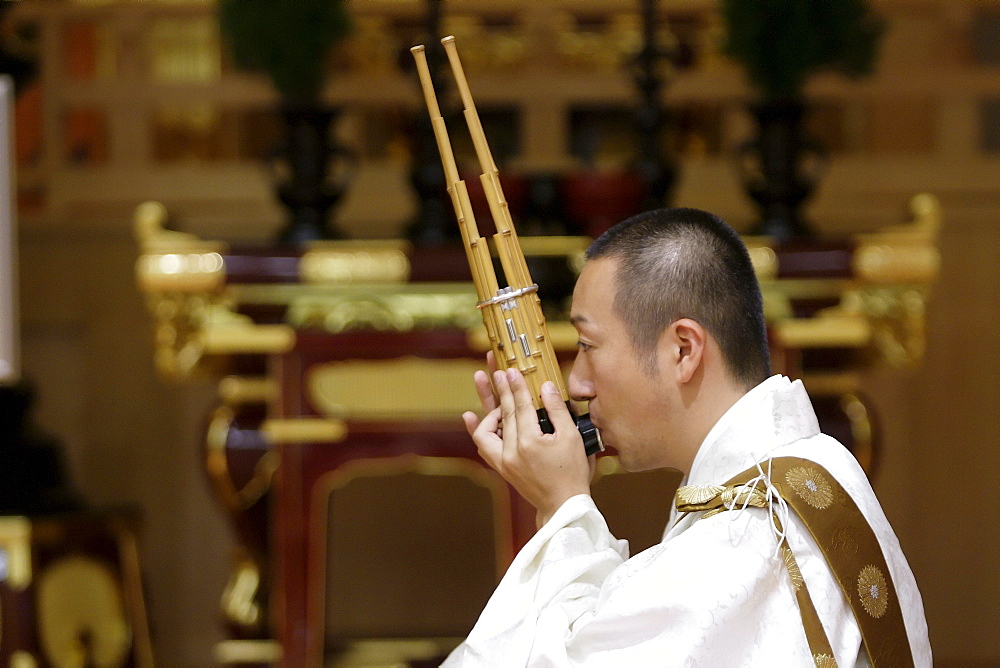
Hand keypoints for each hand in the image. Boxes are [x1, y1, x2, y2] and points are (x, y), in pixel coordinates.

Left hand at [463, 366, 592, 527]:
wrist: (563, 505)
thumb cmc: (573, 472)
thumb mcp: (573, 438)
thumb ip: (557, 410)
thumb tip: (546, 387)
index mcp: (530, 443)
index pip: (520, 407)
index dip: (516, 386)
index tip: (511, 370)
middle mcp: (512, 452)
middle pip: (503, 413)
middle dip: (501, 388)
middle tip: (498, 370)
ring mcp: (504, 461)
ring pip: (486, 428)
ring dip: (486, 403)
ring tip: (482, 380)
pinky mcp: (502, 467)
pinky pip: (484, 445)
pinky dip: (477, 429)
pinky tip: (470, 414)